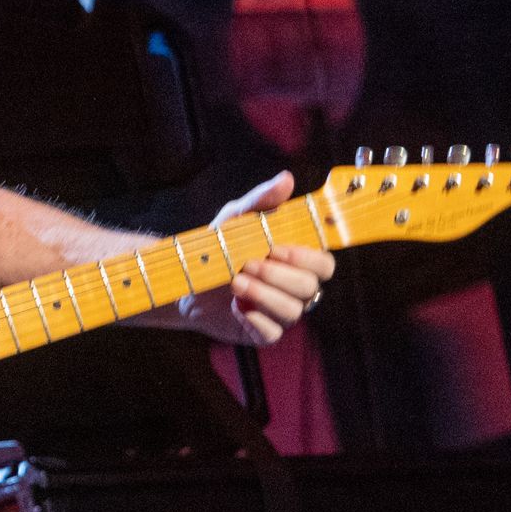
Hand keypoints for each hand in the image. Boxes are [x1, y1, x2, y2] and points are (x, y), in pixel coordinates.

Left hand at [175, 172, 336, 345]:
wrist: (186, 279)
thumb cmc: (219, 246)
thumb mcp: (236, 218)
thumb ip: (261, 201)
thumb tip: (287, 178)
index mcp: (296, 260)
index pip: (325, 263)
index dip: (308, 258)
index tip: (277, 247)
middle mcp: (295, 288)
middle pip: (311, 286)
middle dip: (278, 274)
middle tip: (248, 263)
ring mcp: (280, 312)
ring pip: (292, 310)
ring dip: (263, 294)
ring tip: (235, 281)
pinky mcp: (262, 332)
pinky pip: (272, 332)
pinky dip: (254, 318)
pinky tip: (236, 306)